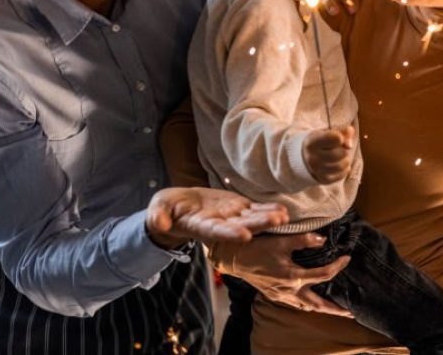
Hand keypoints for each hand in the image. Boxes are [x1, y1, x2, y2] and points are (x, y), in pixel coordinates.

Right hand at [145, 187, 288, 249]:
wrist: (179, 207)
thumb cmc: (166, 210)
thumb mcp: (158, 210)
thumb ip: (159, 217)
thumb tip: (159, 223)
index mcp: (201, 227)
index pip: (216, 232)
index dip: (230, 234)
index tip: (244, 235)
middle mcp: (220, 225)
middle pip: (241, 226)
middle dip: (258, 224)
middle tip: (276, 222)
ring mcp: (231, 217)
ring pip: (252, 218)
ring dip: (268, 218)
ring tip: (284, 217)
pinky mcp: (238, 207)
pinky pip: (255, 209)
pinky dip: (268, 209)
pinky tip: (283, 210)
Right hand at [208, 233, 351, 316]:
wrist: (233, 259)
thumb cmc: (257, 248)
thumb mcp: (282, 240)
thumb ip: (304, 239)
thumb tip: (323, 240)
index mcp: (294, 277)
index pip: (324, 274)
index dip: (339, 266)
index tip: (347, 258)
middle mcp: (289, 290)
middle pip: (318, 304)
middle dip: (335, 310)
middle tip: (350, 313)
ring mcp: (281, 295)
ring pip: (306, 306)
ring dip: (321, 308)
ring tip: (334, 309)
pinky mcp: (274, 295)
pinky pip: (295, 304)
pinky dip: (306, 304)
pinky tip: (310, 301)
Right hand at [303, 125, 354, 183]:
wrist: (305, 157)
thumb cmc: (320, 141)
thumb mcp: (327, 132)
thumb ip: (342, 132)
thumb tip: (349, 145)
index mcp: (311, 142)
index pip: (337, 138)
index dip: (341, 137)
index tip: (337, 138)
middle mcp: (312, 158)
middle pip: (341, 153)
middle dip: (344, 149)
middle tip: (339, 148)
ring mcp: (317, 170)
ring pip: (342, 165)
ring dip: (346, 160)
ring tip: (340, 156)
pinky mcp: (323, 179)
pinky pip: (342, 174)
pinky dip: (345, 169)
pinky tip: (339, 164)